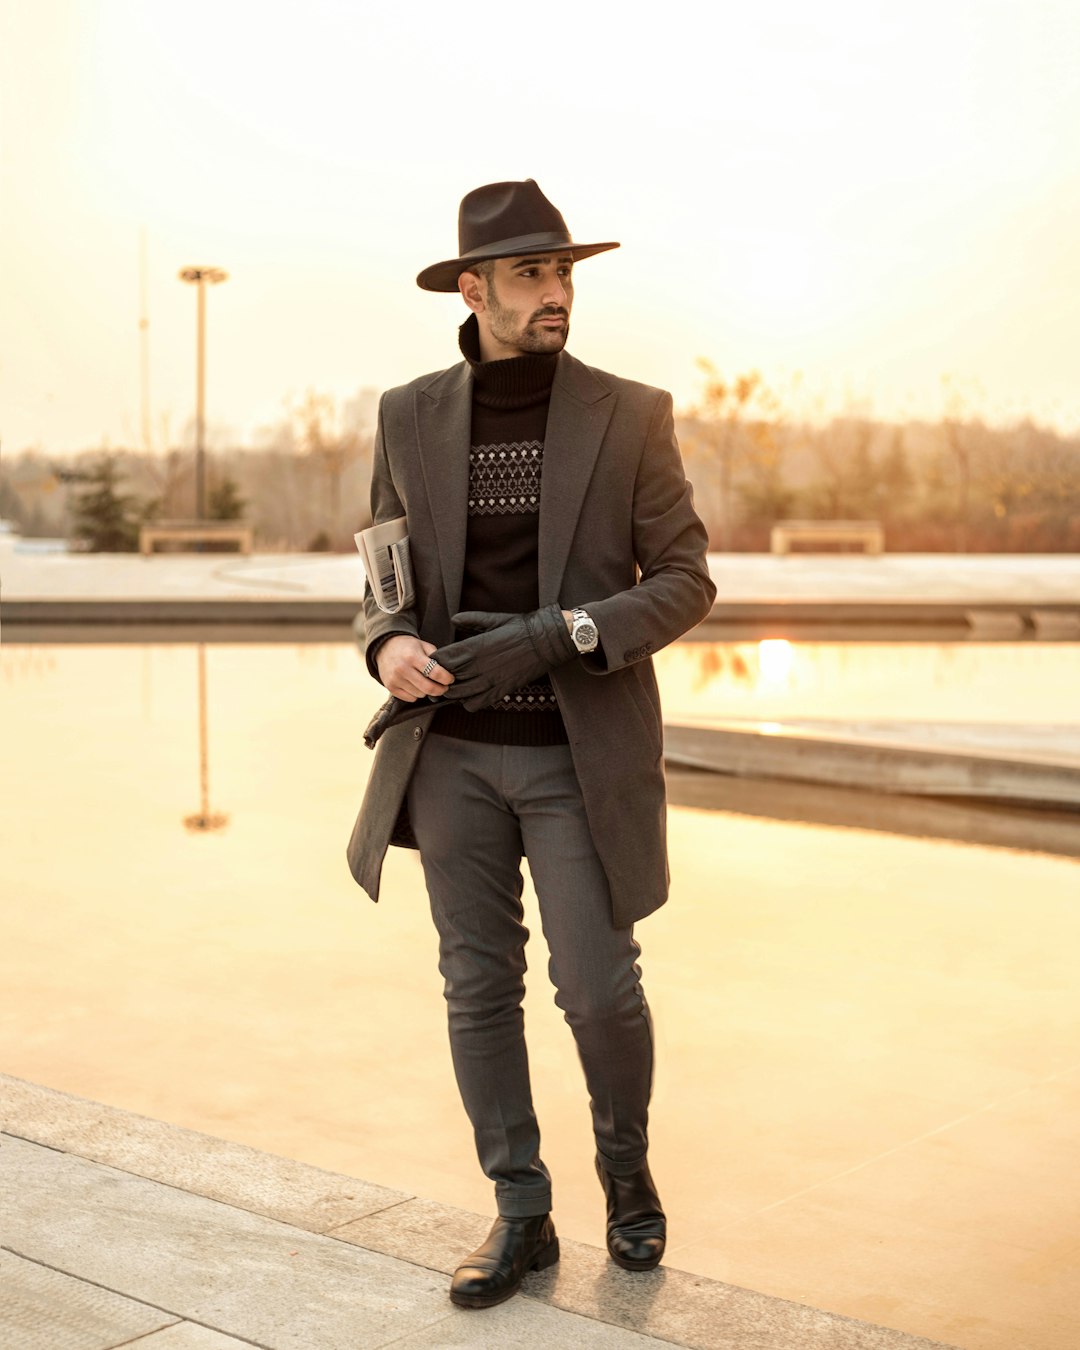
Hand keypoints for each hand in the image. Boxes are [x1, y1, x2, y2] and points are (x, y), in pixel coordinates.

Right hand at [375, 635, 453, 701]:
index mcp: (413, 656)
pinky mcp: (390, 687)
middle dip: (441, 690)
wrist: (385, 647)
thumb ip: (435, 657)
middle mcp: (403, 668)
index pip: (435, 672)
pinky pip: (410, 698)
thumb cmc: (408, 647)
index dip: (447, 678)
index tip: (450, 679)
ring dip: (427, 691)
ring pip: (420, 694)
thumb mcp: (423, 645)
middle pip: (428, 688)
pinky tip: (416, 685)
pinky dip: (416, 694)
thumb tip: (447, 672)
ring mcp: (395, 679)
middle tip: (444, 687)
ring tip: (426, 683)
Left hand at [433, 605, 575, 711]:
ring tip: (454, 686)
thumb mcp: (494, 620)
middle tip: (440, 676)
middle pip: (445, 679)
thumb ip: (470, 620)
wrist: (546, 641)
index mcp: (473, 647)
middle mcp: (477, 666)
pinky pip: (474, 704)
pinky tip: (471, 693)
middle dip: (439, 678)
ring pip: (458, 694)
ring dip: (452, 691)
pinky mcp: (499, 692)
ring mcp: (488, 681)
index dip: (435, 661)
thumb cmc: (521, 628)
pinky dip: (468, 701)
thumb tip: (454, 619)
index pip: (441, 660)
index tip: (436, 660)